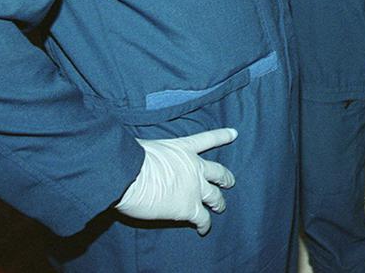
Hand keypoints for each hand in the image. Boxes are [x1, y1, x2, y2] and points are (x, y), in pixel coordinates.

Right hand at [115, 128, 237, 234]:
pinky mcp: (189, 208)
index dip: (222, 136)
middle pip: (218, 172)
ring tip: (220, 207)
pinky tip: (204, 229)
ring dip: (219, 203)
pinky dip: (204, 225)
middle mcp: (195, 168)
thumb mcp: (147, 145)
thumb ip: (155, 153)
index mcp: (184, 149)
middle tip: (230, 182)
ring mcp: (195, 188)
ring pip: (214, 196)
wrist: (130, 176)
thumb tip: (142, 157)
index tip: (234, 133)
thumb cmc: (132, 157)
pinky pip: (202, 218)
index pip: (208, 140)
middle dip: (225, 178)